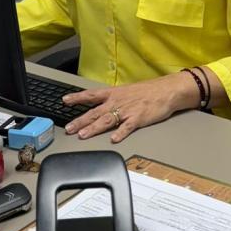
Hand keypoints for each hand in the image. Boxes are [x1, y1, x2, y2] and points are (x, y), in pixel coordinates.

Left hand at [62, 73, 199, 142]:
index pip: (91, 95)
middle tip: (69, 128)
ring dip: (93, 128)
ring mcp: (127, 110)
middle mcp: (117, 101)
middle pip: (95, 112)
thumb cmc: (147, 92)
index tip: (64, 100)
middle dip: (80, 121)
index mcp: (113, 94)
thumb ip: (113, 100)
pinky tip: (113, 139)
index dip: (77, 98)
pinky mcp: (138, 119)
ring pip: (106, 120)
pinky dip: (120, 133)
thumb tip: (101, 106)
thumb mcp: (126, 92)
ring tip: (83, 135)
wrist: (166, 91)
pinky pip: (127, 127)